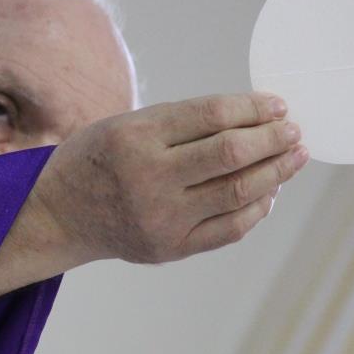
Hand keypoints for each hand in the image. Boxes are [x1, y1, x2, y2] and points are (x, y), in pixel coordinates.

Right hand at [32, 92, 308, 264]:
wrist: (59, 215)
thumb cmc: (98, 160)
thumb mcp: (126, 124)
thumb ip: (183, 123)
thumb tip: (256, 119)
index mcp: (134, 137)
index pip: (212, 115)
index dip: (254, 108)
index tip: (278, 106)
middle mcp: (148, 178)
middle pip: (231, 154)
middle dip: (273, 139)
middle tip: (294, 131)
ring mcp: (160, 217)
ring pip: (238, 192)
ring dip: (276, 172)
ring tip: (292, 158)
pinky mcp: (170, 247)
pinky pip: (230, 228)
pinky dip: (257, 208)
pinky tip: (268, 191)